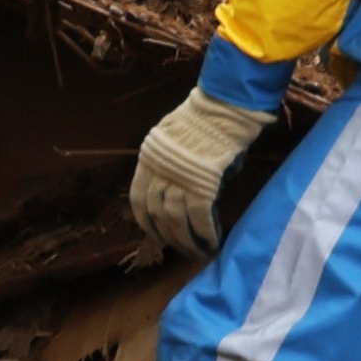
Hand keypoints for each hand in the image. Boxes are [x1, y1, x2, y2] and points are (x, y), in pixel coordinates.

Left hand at [127, 86, 266, 255]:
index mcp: (148, 161)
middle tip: (178, 248)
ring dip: (185, 240)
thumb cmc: (204, 120)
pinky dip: (205, 232)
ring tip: (194, 251)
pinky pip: (200, 217)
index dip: (145, 221)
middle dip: (167, 235)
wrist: (223, 109)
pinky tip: (211, 242)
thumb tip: (183, 193)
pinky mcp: (202, 187)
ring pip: (176, 220)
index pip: (137, 199)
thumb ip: (173, 168)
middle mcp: (158, 173)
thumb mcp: (174, 141)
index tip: (154, 235)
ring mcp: (178, 181)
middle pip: (157, 213)